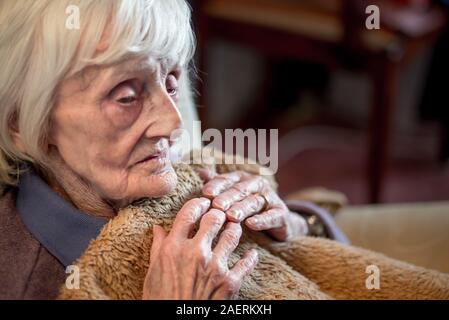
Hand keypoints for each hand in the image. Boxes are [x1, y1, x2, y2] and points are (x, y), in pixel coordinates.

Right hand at [142, 197, 257, 299]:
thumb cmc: (161, 300)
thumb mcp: (153, 273)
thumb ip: (158, 247)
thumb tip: (158, 228)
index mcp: (174, 247)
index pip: (189, 212)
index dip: (198, 203)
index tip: (203, 203)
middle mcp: (196, 252)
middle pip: (214, 218)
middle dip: (218, 213)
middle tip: (220, 214)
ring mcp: (215, 267)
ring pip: (232, 234)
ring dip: (234, 229)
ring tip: (233, 228)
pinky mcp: (230, 282)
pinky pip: (246, 263)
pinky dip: (250, 257)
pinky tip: (250, 254)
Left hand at [197, 169, 307, 240]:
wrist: (279, 221)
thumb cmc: (248, 206)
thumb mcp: (232, 194)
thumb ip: (217, 183)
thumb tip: (198, 171)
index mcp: (243, 178)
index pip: (227, 180)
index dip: (217, 185)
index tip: (205, 193)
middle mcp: (257, 185)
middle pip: (240, 190)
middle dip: (228, 198)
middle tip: (216, 206)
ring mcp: (270, 198)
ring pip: (254, 202)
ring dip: (242, 209)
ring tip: (231, 216)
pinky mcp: (281, 214)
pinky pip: (272, 216)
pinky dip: (262, 220)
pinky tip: (251, 224)